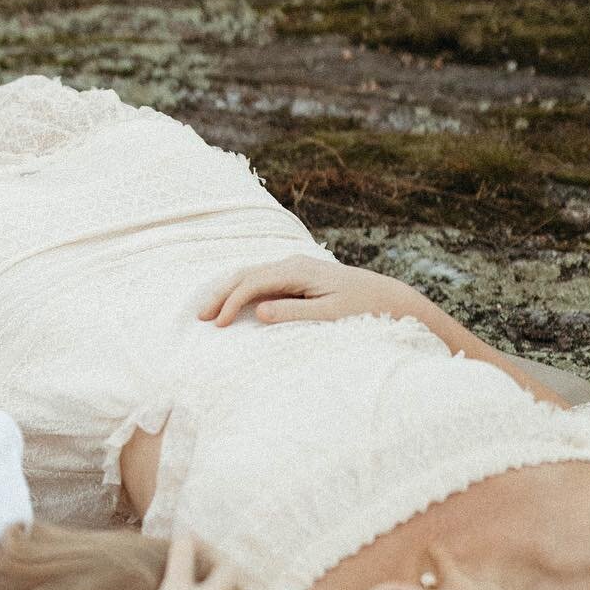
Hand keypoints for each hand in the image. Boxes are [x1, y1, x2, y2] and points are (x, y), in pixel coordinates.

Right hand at [199, 255, 354, 327]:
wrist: (389, 298)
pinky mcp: (297, 277)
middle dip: (221, 294)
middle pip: (246, 274)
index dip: (232, 303)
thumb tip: (258, 311)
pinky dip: (242, 291)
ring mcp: (294, 268)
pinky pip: (261, 280)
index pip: (253, 283)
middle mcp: (292, 263)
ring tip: (210, 311)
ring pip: (251, 275)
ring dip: (228, 292)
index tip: (219, 326)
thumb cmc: (363, 309)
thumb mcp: (329, 314)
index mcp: (298, 270)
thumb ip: (293, 312)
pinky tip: (232, 303)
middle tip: (200, 317)